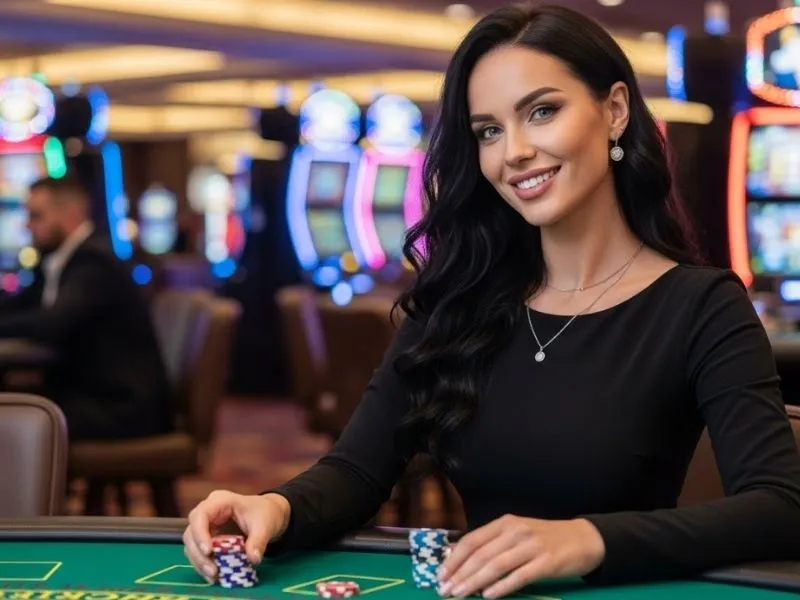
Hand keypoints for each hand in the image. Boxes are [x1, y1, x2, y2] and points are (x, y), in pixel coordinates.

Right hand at [183, 490, 290, 581]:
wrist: (267, 514)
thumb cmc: (264, 513)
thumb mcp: (264, 525)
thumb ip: (258, 540)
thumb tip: (253, 559)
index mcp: (220, 501)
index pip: (200, 515)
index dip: (200, 533)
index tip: (209, 551)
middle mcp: (208, 512)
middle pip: (191, 532)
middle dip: (198, 554)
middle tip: (213, 570)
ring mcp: (206, 525)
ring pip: (191, 545)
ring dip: (199, 562)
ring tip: (214, 576)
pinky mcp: (207, 538)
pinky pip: (199, 553)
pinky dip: (204, 565)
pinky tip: (214, 577)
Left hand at [437, 515, 604, 598]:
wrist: (583, 539)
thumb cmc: (544, 539)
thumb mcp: (517, 534)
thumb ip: (493, 544)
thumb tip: (461, 562)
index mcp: (505, 523)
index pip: (472, 540)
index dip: (454, 559)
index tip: (440, 576)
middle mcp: (516, 531)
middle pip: (481, 554)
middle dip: (460, 574)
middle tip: (445, 591)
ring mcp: (532, 546)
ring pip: (496, 565)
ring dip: (474, 582)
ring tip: (460, 595)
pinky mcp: (547, 562)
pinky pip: (520, 576)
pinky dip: (502, 586)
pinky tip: (488, 596)